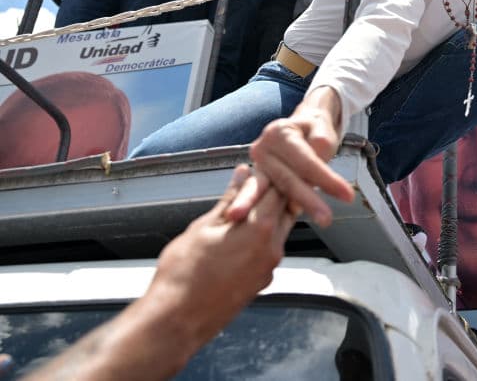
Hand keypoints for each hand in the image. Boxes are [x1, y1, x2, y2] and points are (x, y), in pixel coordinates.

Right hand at [147, 165, 294, 350]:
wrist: (177, 320)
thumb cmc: (183, 274)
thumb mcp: (203, 227)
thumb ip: (229, 199)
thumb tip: (241, 175)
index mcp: (260, 228)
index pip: (277, 188)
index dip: (267, 175)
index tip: (255, 170)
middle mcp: (273, 247)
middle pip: (285, 208)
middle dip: (271, 194)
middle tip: (251, 186)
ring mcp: (270, 267)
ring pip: (280, 230)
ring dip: (267, 216)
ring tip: (242, 211)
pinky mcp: (263, 281)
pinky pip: (270, 250)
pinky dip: (262, 238)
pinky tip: (238, 237)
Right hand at [228, 87, 353, 226]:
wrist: (302, 127)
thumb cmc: (315, 131)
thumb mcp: (323, 132)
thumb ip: (319, 149)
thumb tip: (312, 175)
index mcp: (279, 133)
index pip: (305, 161)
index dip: (325, 179)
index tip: (347, 195)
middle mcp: (262, 148)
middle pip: (286, 179)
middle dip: (307, 200)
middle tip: (326, 219)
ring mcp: (257, 166)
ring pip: (272, 193)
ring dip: (280, 212)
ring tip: (276, 231)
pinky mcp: (258, 181)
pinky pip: (266, 199)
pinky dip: (271, 213)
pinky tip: (267, 229)